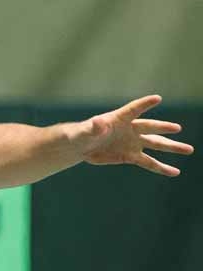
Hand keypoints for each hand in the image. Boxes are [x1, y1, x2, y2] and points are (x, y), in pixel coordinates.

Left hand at [79, 95, 193, 175]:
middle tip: (177, 128)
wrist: (81, 147)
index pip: (133, 110)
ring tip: (189, 149)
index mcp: (119, 119)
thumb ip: (94, 127)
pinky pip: (148, 162)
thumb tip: (98, 123)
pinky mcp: (130, 156)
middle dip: (163, 128)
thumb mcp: (86, 131)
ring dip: (171, 147)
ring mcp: (132, 143)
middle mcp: (129, 129)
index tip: (157, 98)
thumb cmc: (81, 134)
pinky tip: (174, 172)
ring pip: (155, 145)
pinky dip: (161, 168)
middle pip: (149, 127)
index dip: (144, 104)